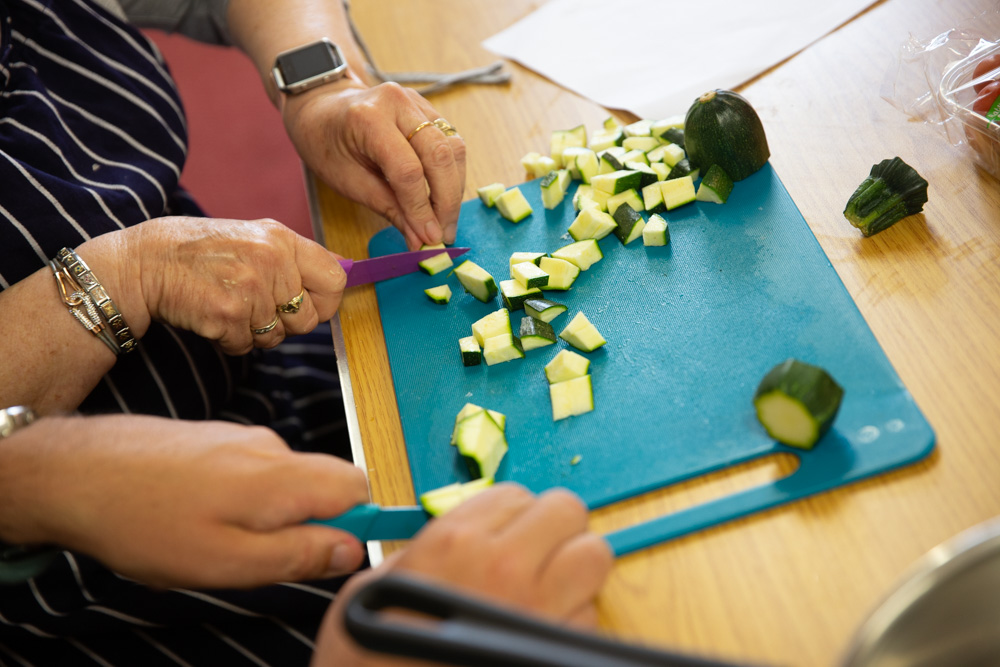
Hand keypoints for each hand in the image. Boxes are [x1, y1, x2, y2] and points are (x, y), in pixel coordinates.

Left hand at [0, 415, 369, 588]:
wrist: (77, 471)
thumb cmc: (148, 522)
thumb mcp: (229, 562)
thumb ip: (300, 555)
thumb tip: (352, 550)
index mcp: (284, 478)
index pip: (360, 488)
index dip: (357, 523)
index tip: (331, 552)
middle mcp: (272, 448)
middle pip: (323, 484)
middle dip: (304, 524)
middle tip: (254, 555)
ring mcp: (242, 438)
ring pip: (283, 482)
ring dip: (266, 514)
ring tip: (210, 537)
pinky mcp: (216, 437)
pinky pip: (251, 472)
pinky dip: (237, 498)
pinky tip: (192, 515)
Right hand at [83, 216, 347, 354]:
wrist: (145, 262)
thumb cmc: (202, 252)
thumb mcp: (255, 237)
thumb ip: (298, 256)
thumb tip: (347, 271)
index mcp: (282, 239)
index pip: (336, 280)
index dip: (326, 301)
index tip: (310, 305)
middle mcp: (271, 261)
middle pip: (308, 319)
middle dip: (286, 323)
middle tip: (256, 306)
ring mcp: (249, 289)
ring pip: (276, 336)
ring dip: (254, 332)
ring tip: (230, 306)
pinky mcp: (227, 316)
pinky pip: (246, 346)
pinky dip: (230, 340)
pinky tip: (213, 316)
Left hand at [283, 82, 465, 249]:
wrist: (323, 110)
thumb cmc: (327, 146)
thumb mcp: (349, 182)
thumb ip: (389, 208)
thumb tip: (421, 239)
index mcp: (368, 118)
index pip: (408, 170)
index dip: (422, 208)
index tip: (429, 238)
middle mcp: (398, 103)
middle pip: (440, 155)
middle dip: (447, 201)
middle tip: (444, 234)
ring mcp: (416, 102)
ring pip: (454, 148)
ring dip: (455, 189)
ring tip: (446, 221)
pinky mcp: (428, 109)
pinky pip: (452, 143)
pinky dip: (452, 174)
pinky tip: (444, 198)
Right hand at [310, 484, 613, 665]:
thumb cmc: (368, 660)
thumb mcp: (375, 586)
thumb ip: (421, 550)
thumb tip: (458, 535)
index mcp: (454, 541)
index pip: (515, 494)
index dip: (511, 514)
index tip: (504, 533)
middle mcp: (503, 566)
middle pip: (567, 510)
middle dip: (554, 528)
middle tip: (536, 551)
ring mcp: (538, 609)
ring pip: (595, 555)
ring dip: (577, 566)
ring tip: (550, 585)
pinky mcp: (557, 648)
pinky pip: (592, 613)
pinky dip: (576, 617)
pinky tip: (543, 629)